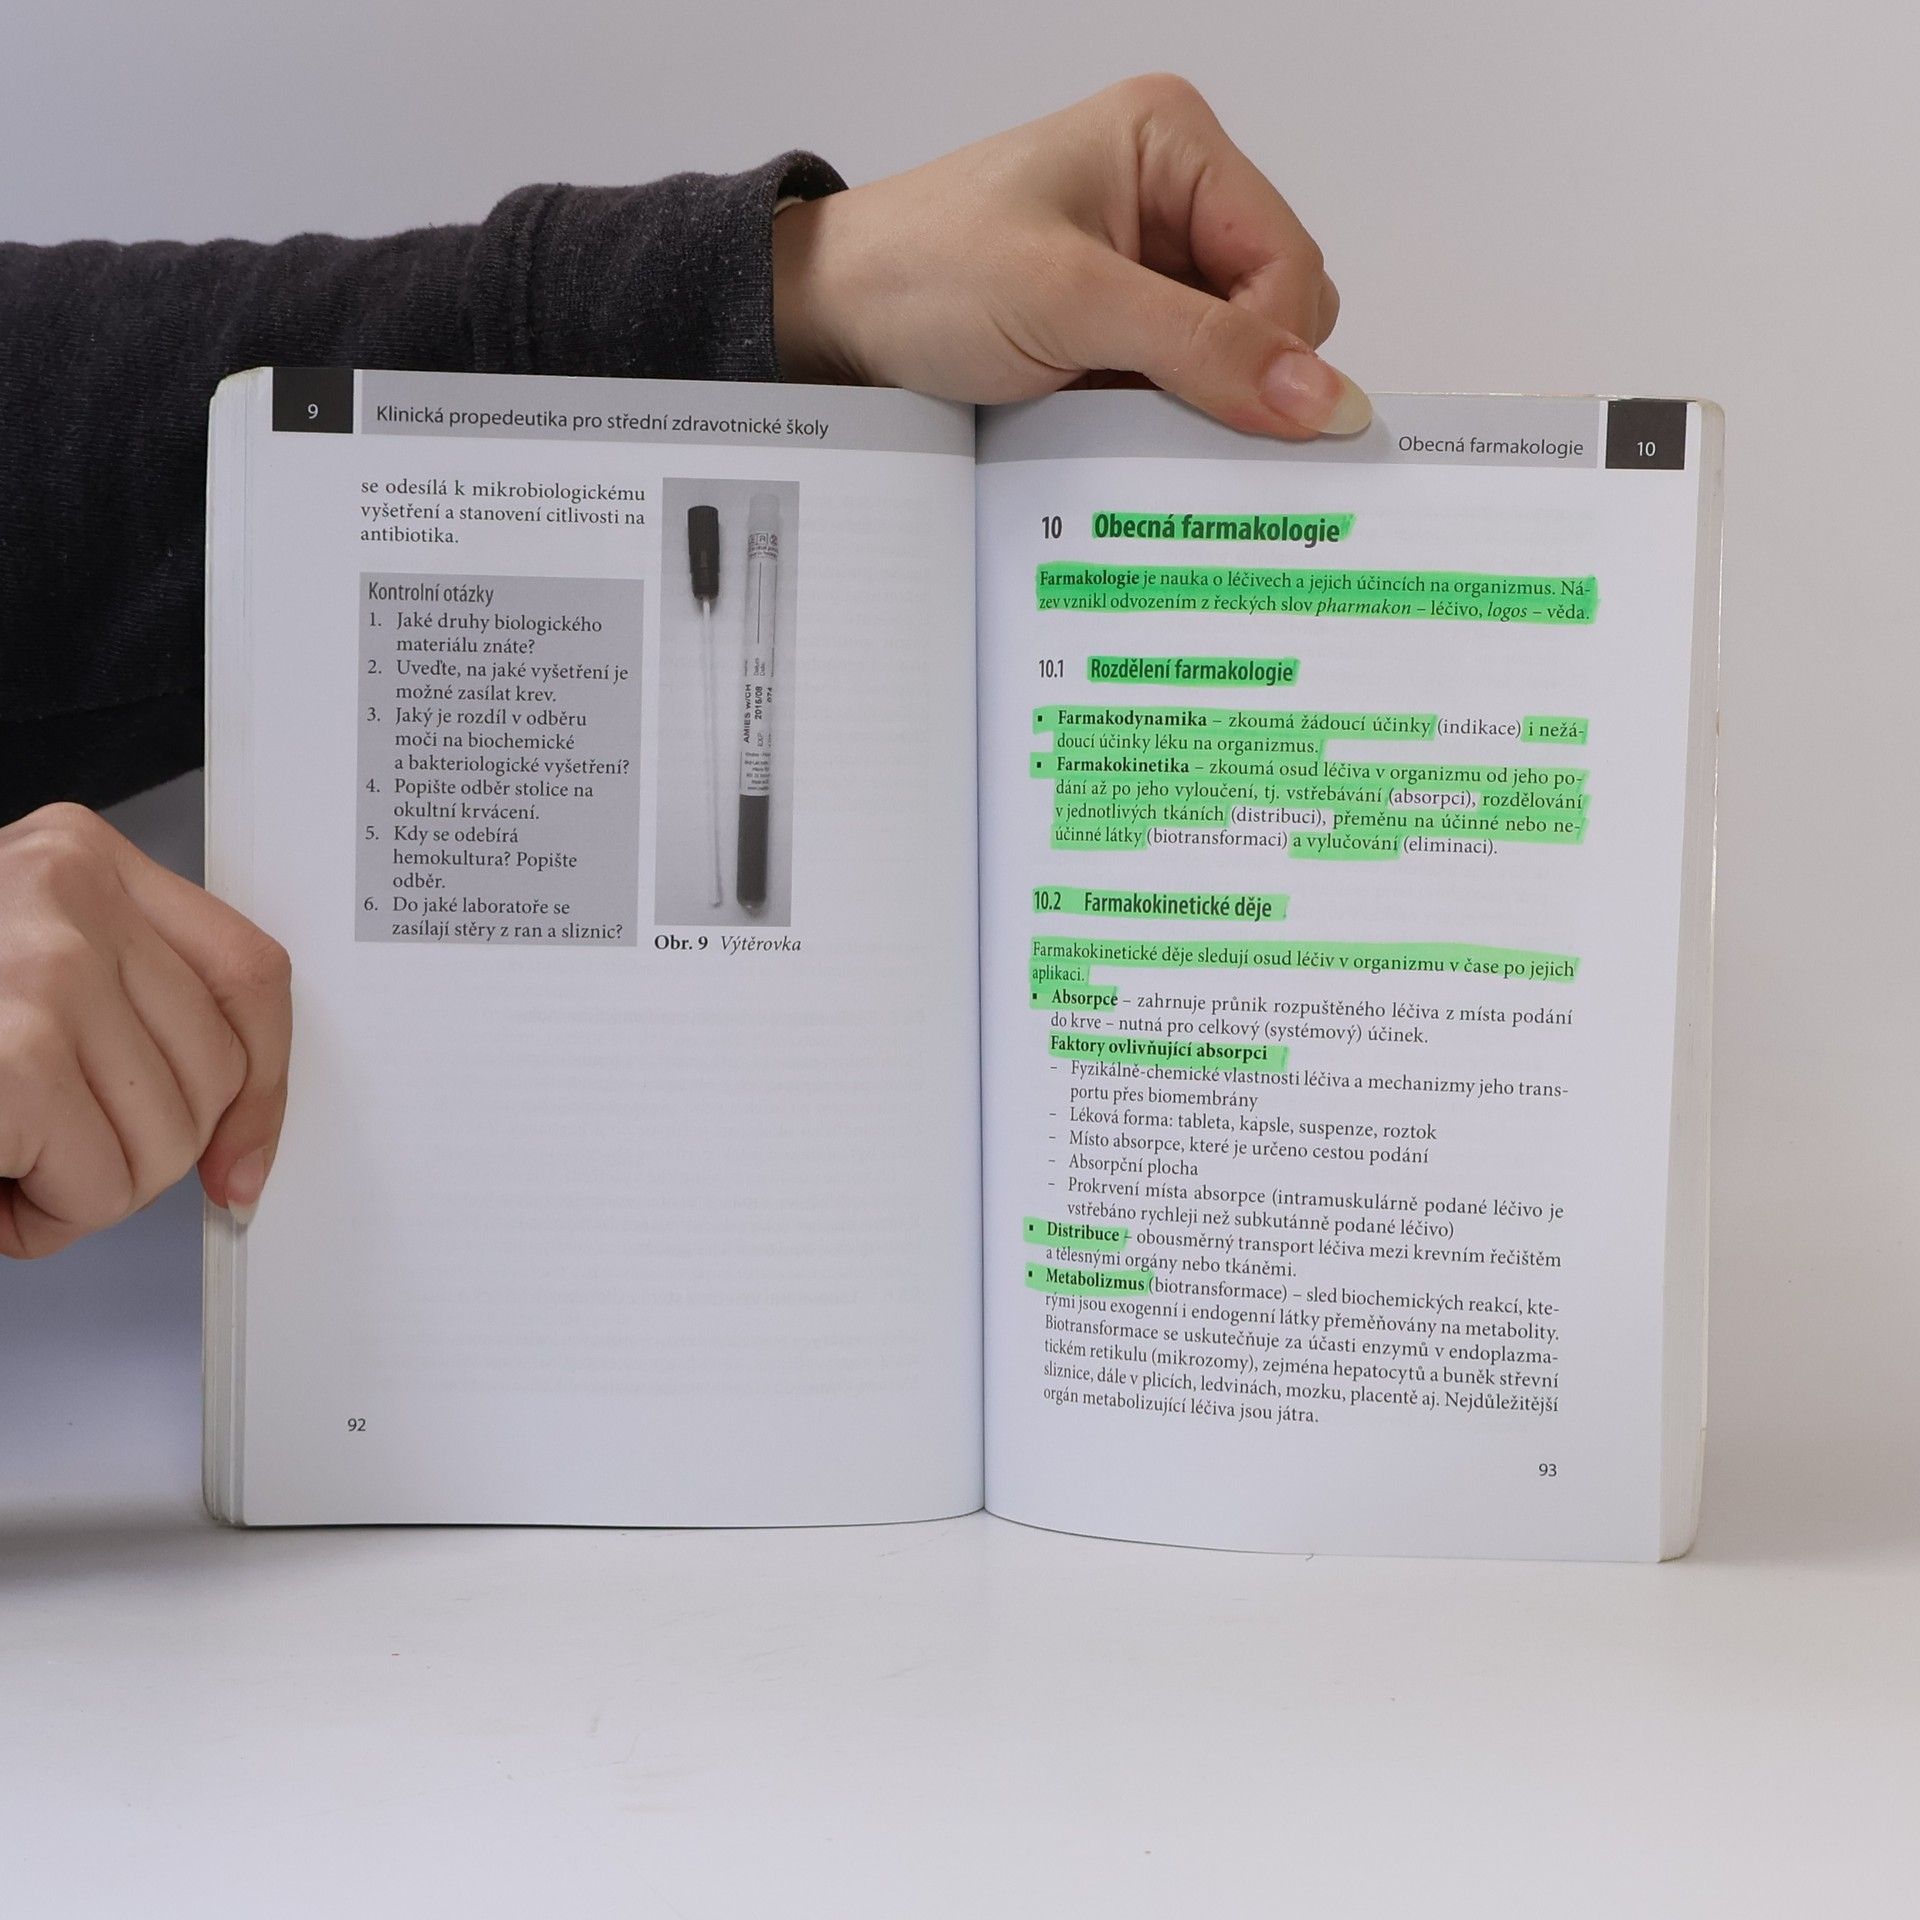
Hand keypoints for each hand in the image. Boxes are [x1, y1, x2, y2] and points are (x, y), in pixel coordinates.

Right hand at [0, 804, 290, 1258]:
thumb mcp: (23, 974)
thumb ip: (125, 1011)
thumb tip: (238, 1135)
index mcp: (75, 858)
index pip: (248, 974)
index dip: (264, 1088)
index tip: (244, 1157)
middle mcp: (64, 890)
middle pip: (214, 1074)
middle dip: (137, 1150)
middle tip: (42, 1149)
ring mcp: (40, 962)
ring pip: (165, 1141)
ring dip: (84, 1189)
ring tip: (1, 1156)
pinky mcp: (12, 1051)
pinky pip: (97, 1183)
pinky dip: (44, 1219)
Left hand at [772, 74, 1366, 438]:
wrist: (832, 322)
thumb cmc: (925, 275)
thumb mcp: (1069, 303)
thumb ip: (1202, 348)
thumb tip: (1325, 401)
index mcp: (1173, 144)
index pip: (1287, 260)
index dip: (1276, 347)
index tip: (1246, 421)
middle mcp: (1173, 195)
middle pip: (1275, 309)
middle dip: (1239, 375)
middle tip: (1162, 416)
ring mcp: (1149, 265)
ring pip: (1236, 357)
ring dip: (1198, 404)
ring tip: (1123, 419)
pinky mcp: (1120, 327)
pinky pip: (1185, 384)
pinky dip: (1165, 419)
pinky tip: (1117, 427)